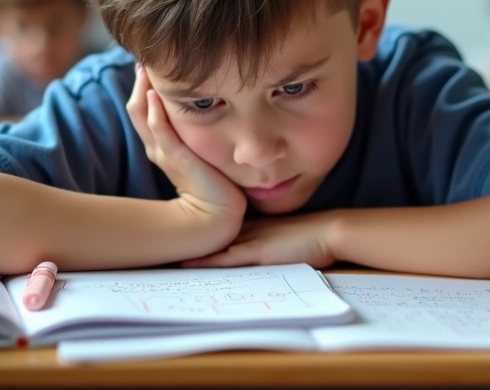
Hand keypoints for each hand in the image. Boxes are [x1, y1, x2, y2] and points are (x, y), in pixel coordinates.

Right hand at [126, 65, 246, 221]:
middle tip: (142, 56)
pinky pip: (163, 135)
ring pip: (144, 118)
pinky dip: (156, 116)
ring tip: (144, 68)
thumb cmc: (216, 184)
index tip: (149, 61)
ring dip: (143, 91)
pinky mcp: (179, 160)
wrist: (217, 217)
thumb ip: (199, 132)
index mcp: (161, 145)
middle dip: (139, 82)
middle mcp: (158, 147)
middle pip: (137, 109)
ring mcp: (166, 154)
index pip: (142, 108)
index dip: (142, 85)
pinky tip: (156, 96)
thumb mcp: (202, 151)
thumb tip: (210, 103)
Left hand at [181, 212, 342, 268]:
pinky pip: (227, 260)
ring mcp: (252, 240)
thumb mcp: (288, 234)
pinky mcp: (258, 253)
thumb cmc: (315, 235)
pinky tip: (189, 265)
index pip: (219, 226)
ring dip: (192, 251)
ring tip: (165, 255)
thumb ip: (272, 239)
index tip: (177, 232)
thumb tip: (262, 247)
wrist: (331, 231)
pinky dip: (208, 262)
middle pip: (211, 233)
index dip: (198, 228)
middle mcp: (248, 230)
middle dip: (187, 238)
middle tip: (159, 242)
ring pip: (215, 246)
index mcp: (255, 225)